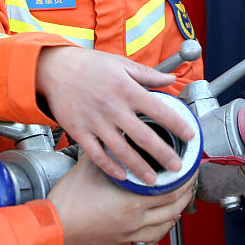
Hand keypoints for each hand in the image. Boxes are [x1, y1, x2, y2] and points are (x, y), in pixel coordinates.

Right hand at [35, 46, 193, 182]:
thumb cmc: (89, 65)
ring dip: (139, 168)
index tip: (190, 136)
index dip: (178, 124)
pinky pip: (97, 155)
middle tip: (177, 167)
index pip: (159, 110)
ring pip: (121, 151)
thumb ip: (148, 74)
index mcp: (127, 90)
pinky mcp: (79, 132)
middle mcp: (113, 108)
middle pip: (144, 137)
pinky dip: (110, 167)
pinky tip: (122, 176)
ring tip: (153, 181)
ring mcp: (96, 122)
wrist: (54, 69)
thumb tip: (172, 79)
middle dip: (163, 155)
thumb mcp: (121, 64)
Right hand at [48, 156, 196, 244]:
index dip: (186, 181)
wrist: (48, 235)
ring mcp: (127, 243)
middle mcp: (135, 225)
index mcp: (133, 204)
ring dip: (170, 218)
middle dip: (185, 198)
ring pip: (160, 232)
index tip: (191, 173)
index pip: (172, 192)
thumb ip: (106, 155)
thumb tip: (114, 141)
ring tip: (173, 208)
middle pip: (173, 211)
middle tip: (188, 187)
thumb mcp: (88, 170)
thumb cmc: (66, 204)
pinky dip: (151, 237)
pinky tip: (151, 232)